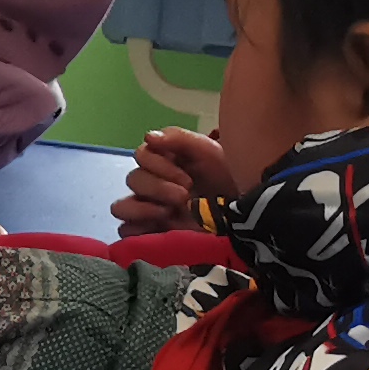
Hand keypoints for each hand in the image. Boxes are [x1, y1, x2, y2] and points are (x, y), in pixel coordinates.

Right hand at [113, 127, 249, 235]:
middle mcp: (153, 183)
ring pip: (122, 206)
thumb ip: (179, 139)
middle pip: (133, 180)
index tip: (187, 178)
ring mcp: (150, 209)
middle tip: (184, 196)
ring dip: (142, 208)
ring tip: (167, 213)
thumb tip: (148, 137)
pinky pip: (126, 231)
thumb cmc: (228, 177)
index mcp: (164, 160)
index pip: (141, 156)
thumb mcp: (210, 150)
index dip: (159, 166)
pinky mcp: (152, 233)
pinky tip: (158, 226)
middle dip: (158, 188)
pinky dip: (135, 229)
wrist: (246, 209)